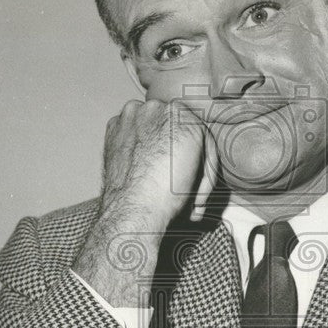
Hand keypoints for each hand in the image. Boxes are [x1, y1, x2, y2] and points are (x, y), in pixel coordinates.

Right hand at [72, 99, 218, 306]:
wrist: (130, 215)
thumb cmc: (125, 212)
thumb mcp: (127, 179)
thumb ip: (138, 164)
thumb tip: (153, 177)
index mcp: (121, 125)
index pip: (160, 137)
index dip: (173, 169)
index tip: (176, 200)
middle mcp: (137, 112)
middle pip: (180, 137)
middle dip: (187, 173)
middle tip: (185, 208)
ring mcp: (160, 114)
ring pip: (196, 142)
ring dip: (196, 178)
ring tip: (186, 209)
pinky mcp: (184, 123)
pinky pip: (206, 146)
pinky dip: (204, 177)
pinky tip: (190, 204)